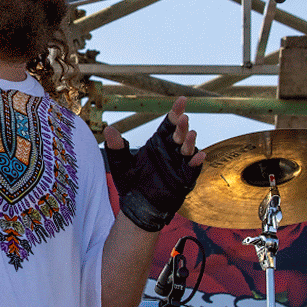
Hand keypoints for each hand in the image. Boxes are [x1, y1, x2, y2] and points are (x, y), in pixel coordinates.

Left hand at [103, 97, 205, 230]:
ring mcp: (178, 165)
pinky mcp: (183, 179)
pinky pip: (192, 169)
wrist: (136, 206)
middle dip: (181, 126)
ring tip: (190, 134)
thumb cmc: (130, 183)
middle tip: (182, 118)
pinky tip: (199, 155)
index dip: (175, 112)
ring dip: (190, 141)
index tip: (181, 99)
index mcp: (158, 143)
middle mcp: (171, 151)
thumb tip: (108, 129)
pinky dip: (196, 163)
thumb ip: (116, 146)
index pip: (169, 124)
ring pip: (188, 150)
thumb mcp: (120, 163)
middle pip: (179, 134)